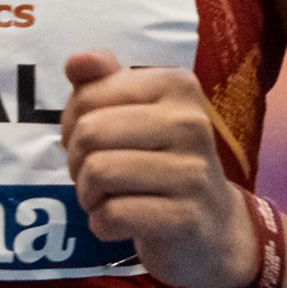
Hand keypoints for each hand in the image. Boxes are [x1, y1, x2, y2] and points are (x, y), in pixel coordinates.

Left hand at [59, 51, 251, 287]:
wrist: (213, 225)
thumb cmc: (162, 161)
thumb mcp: (137, 113)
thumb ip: (103, 82)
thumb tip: (77, 62)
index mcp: (177, 86)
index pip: (89, 95)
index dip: (73, 123)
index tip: (92, 141)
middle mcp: (191, 122)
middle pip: (89, 133)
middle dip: (76, 160)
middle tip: (96, 175)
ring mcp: (193, 171)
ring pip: (98, 173)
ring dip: (87, 193)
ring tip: (107, 198)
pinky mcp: (185, 216)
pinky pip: (112, 214)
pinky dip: (102, 223)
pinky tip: (120, 223)